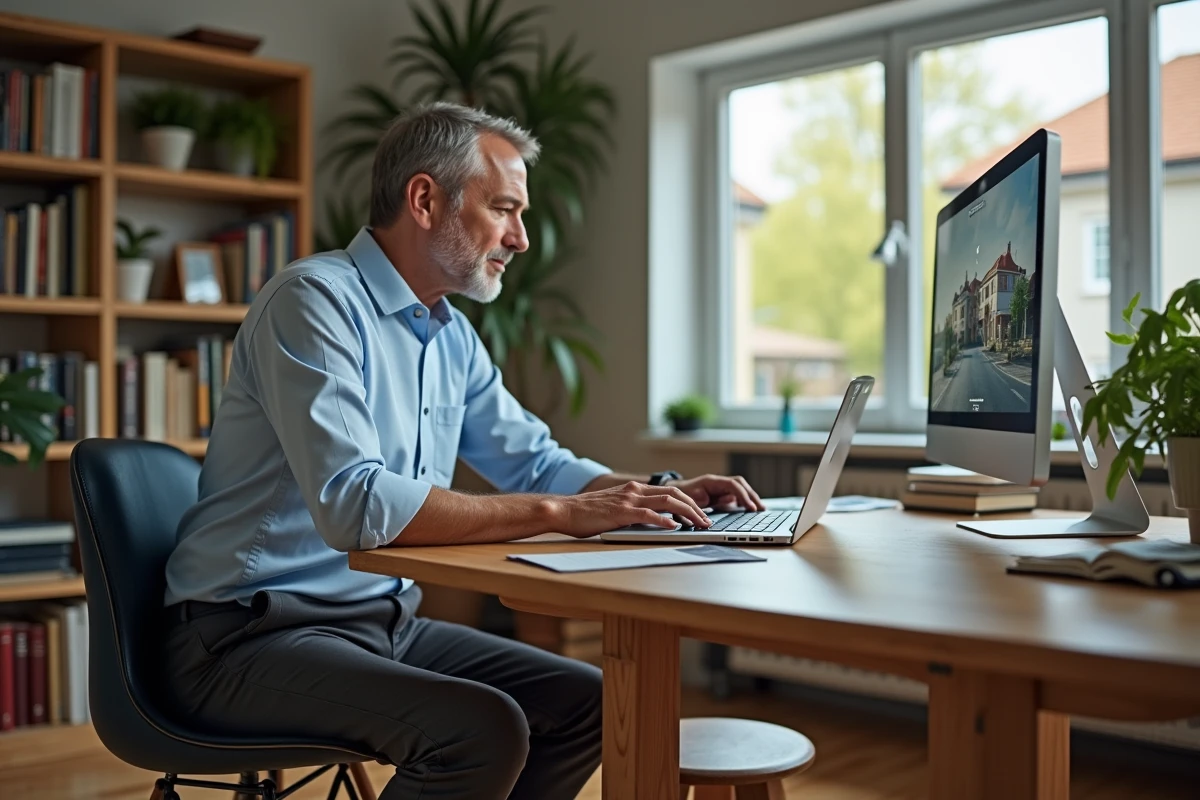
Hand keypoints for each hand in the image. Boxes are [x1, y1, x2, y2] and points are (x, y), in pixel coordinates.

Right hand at [551, 482, 712, 537]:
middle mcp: (634, 491)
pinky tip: (675, 527)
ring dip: (687, 513)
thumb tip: (652, 523)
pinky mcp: (621, 512)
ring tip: (699, 524)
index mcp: (634, 489)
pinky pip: (648, 514)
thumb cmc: (586, 513)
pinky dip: (665, 520)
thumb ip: (633, 512)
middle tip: (707, 521)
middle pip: (675, 494)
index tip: (700, 514)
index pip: (669, 492)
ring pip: (667, 502)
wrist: (564, 510)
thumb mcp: (614, 509)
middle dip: (695, 507)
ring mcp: (628, 500)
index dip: (688, 502)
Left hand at [667, 474, 764, 511]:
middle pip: (740, 484)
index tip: (751, 508)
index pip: (733, 485)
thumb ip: (708, 502)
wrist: (672, 492)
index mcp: (711, 481)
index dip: (743, 496)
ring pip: (740, 488)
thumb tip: (728, 503)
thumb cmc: (680, 496)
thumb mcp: (690, 501)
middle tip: (761, 509)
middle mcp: (717, 482)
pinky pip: (735, 494)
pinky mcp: (719, 493)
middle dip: (751, 496)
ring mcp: (719, 486)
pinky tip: (749, 509)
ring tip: (760, 509)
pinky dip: (744, 500)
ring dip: (750, 497)